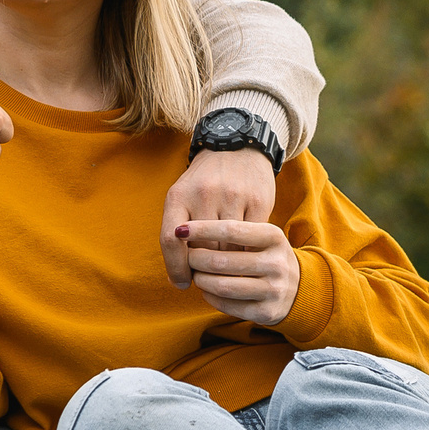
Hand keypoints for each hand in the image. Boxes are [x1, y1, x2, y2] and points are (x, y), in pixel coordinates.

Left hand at [160, 146, 276, 285]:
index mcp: (179, 195)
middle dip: (202, 269)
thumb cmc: (204, 182)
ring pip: (227, 248)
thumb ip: (176, 234)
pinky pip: (250, 241)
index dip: (175, 268)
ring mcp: (233, 197)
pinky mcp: (258, 201)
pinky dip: (245, 254)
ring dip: (225, 266)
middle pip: (201, 249)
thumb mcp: (182, 197)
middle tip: (206, 277)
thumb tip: (180, 279)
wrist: (238, 147)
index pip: (170, 241)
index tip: (183, 282)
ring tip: (223, 270)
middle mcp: (204, 194)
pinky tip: (242, 258)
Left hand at [176, 219, 300, 327]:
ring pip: (222, 286)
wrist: (299, 287)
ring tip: (195, 273)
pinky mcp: (267, 312)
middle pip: (221, 261)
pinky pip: (227, 306)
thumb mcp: (260, 237)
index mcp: (274, 237)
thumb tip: (184, 233)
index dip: (201, 229)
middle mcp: (276, 263)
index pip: (231, 229)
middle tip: (186, 256)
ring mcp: (274, 289)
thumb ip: (232, 232)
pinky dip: (210, 297)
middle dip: (195, 259)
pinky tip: (206, 290)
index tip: (180, 230)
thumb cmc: (266, 255)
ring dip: (201, 280)